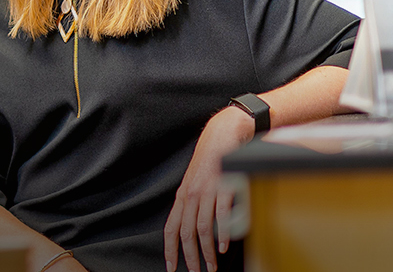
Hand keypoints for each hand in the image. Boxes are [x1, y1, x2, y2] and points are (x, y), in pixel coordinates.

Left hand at [163, 107, 253, 271]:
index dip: (169, 249)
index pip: (171, 228)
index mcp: (182, 196)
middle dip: (189, 256)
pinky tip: (222, 246)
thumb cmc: (211, 160)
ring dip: (206, 251)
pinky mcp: (222, 186)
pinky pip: (220, 215)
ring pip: (201, 227)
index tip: (171, 266)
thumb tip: (195, 228)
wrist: (223, 134)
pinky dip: (221, 233)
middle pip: (185, 232)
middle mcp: (190, 195)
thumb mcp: (196, 183)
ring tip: (211, 265)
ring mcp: (206, 191)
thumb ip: (194, 204)